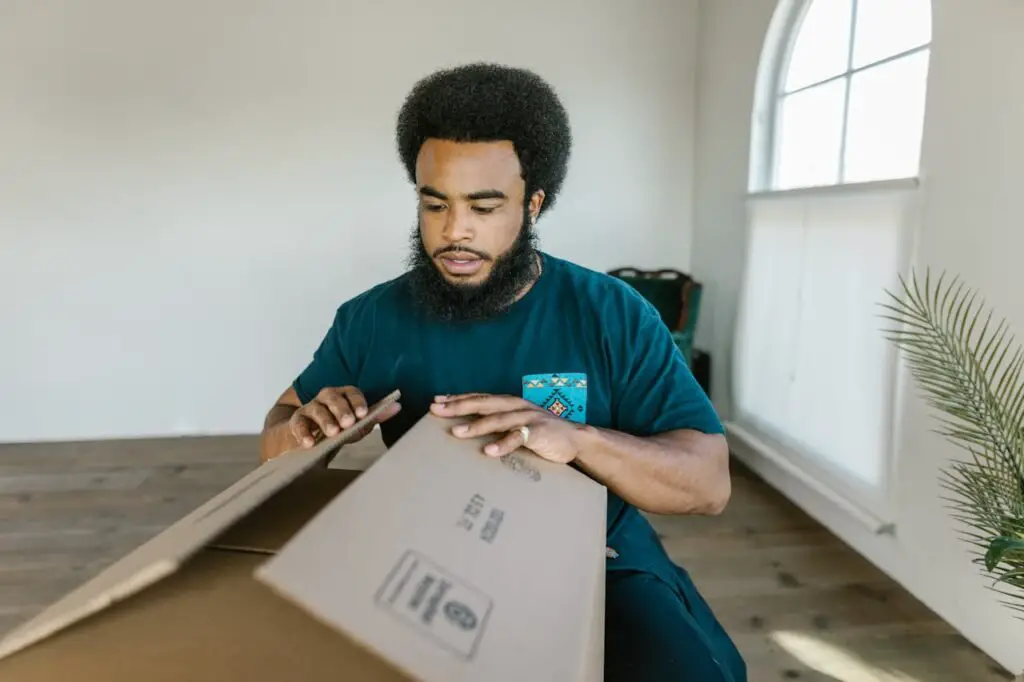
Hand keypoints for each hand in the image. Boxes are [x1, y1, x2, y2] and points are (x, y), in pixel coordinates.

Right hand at [290, 386, 400, 447]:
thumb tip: (398, 406)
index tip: (363, 414)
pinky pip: (298, 424)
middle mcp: (326, 398)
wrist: (306, 437)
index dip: (357, 402)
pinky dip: (303, 433)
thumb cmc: (336, 428)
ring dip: (326, 421)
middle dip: (342, 410)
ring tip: (333, 433)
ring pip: (316, 409)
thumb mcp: (355, 424)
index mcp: (343, 396)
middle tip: (349, 423)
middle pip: (333, 397)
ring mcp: (310, 408)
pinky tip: (309, 444)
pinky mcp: (296, 421)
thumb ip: (373, 416)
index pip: (351, 392)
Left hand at [429, 393, 582, 463]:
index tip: (436, 400)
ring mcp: (528, 418)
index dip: (458, 398)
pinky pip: (519, 437)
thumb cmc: (541, 433)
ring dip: (477, 426)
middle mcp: (516, 406)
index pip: (479, 398)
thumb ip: (497, 424)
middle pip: (483, 403)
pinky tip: (489, 451)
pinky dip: (504, 444)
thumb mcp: (517, 424)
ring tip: (456, 432)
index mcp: (509, 403)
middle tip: (437, 410)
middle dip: (459, 406)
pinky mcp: (539, 432)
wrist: (575, 439)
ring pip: (498, 419)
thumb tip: (468, 430)